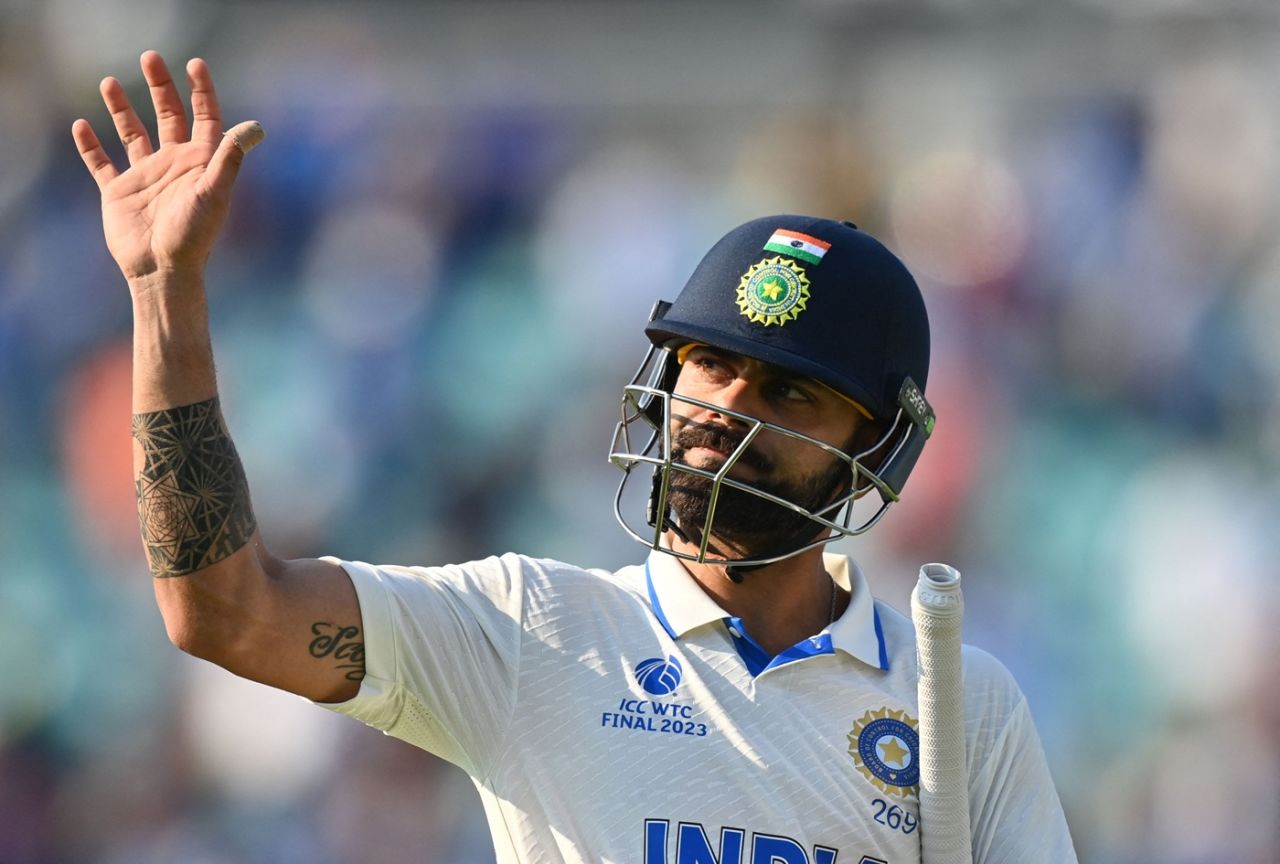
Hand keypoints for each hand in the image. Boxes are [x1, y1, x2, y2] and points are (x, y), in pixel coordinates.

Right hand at [72, 50, 263, 285]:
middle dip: (160, 87)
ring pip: (132, 133)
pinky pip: (102, 163)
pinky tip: (81, 125)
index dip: (202, 90)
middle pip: (168, 116)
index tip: (195, 64)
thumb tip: (254, 127)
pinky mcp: (119, 192)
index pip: (204, 117)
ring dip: (121, 108)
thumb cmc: (193, 235)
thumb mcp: (214, 192)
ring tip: (109, 81)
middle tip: (150, 57)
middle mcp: (174, 164)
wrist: (163, 270)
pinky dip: (91, 145)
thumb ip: (229, 158)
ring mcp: (146, 176)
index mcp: (200, 162)